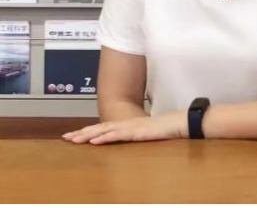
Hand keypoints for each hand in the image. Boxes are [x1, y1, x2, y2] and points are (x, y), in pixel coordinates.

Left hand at [62, 113, 186, 144]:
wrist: (179, 123)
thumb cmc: (165, 130)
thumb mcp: (147, 136)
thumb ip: (136, 138)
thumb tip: (127, 144)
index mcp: (128, 126)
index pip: (104, 128)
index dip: (89, 131)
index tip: (74, 136)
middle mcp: (126, 124)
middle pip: (100, 128)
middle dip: (82, 133)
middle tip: (66, 138)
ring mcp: (131, 127)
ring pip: (105, 130)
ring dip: (89, 135)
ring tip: (74, 139)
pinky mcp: (137, 132)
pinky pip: (118, 135)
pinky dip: (105, 138)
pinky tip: (95, 141)